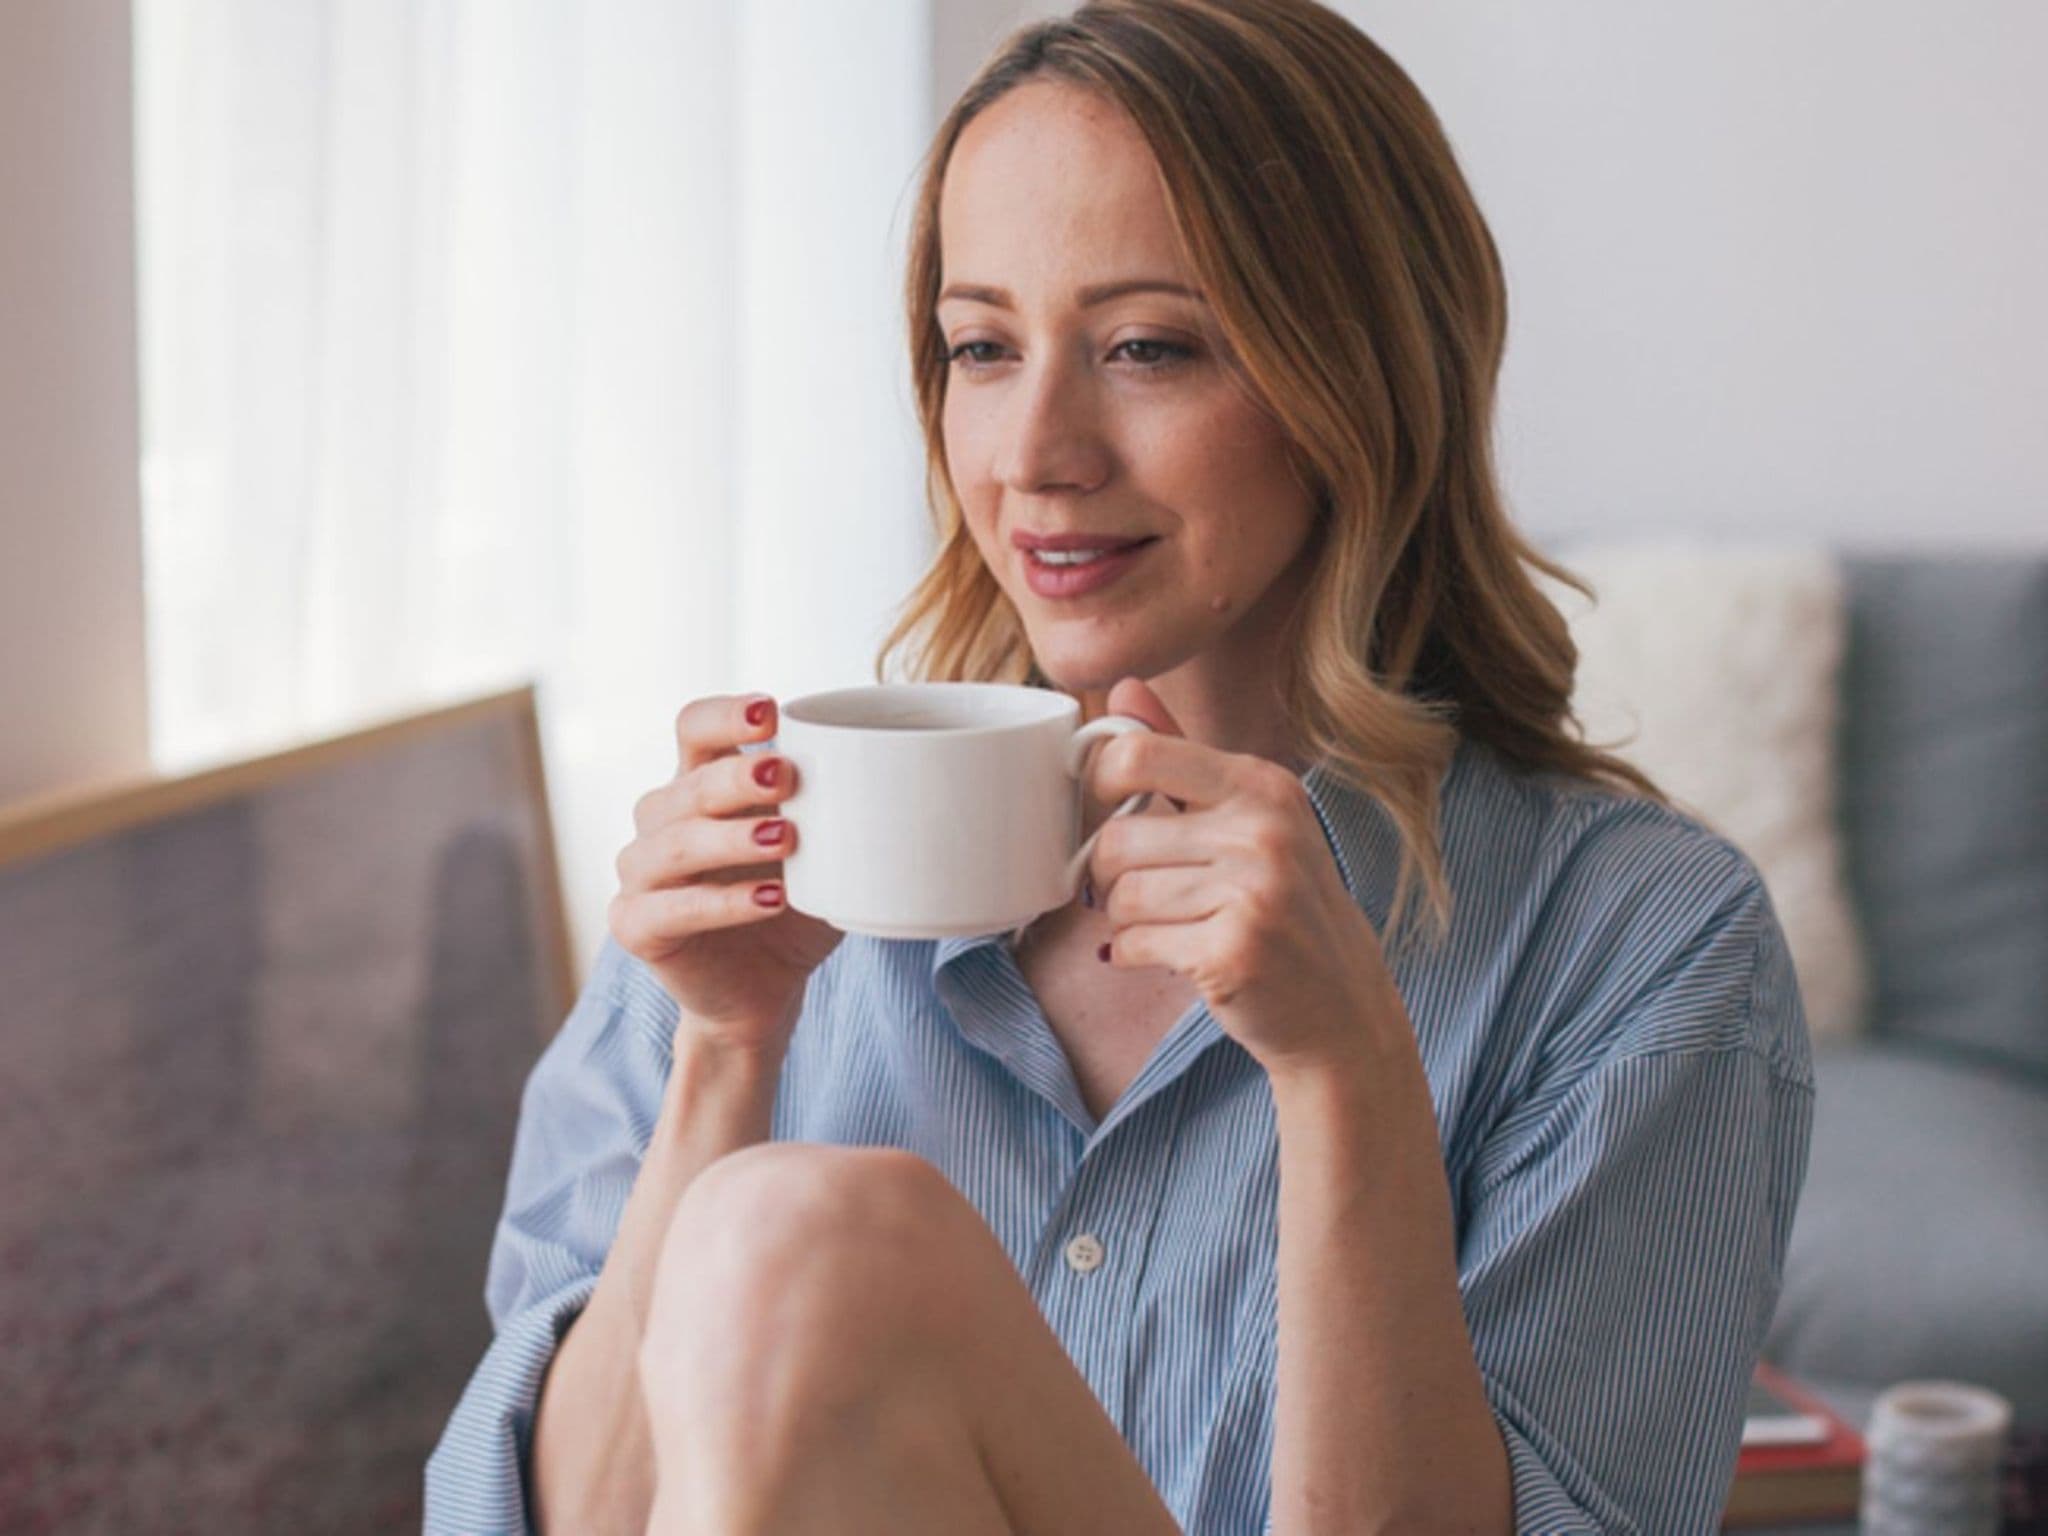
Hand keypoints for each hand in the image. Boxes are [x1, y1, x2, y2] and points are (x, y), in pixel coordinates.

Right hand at [608, 694, 842, 1057]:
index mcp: (700, 784)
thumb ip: (840, 810)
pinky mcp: (636, 926)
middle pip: (687, 785)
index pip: (694, 727)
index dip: (726, 716)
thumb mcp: (826, 851)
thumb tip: (902, 771)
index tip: (772, 714)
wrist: (765, 990)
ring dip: (731, 839)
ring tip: (787, 840)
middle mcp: (661, 821)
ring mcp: (641, 874)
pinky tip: (771, 899)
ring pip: (672, 845)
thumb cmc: (796, 905)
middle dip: (736, 779)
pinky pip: (669, 909)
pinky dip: (722, 903)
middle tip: (788, 778)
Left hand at [1080, 678, 1405, 1075]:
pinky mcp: (1233, 951)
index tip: (1102, 811)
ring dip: (1123, 918)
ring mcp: (1253, 891)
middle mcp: (1263, 830)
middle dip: (1108, 873)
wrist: (1342, 1007)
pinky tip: (1169, 955)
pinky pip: (1134, 942)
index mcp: (1262, 784)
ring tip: (1161, 925)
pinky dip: (1134, 954)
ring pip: (1121, 894)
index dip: (1097, 784)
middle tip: (1134, 891)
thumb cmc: (1285, 909)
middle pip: (1118, 836)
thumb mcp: (1251, 819)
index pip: (1139, 754)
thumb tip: (1122, 688)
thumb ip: (1181, 756)